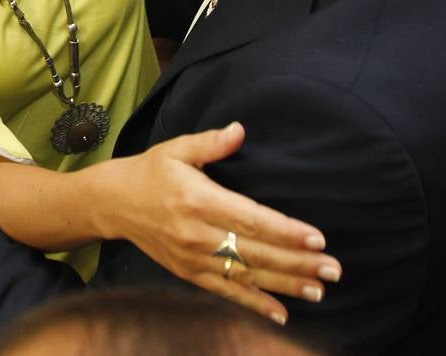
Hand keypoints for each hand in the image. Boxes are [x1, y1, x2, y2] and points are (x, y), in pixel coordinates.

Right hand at [97, 122, 338, 324]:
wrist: (111, 204)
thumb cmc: (149, 171)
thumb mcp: (175, 149)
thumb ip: (209, 143)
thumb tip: (239, 130)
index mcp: (197, 199)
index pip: (249, 219)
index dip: (284, 231)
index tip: (316, 238)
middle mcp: (196, 233)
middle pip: (254, 252)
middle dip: (297, 262)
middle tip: (333, 269)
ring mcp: (192, 258)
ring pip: (245, 275)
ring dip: (284, 285)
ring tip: (319, 291)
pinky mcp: (188, 273)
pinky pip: (225, 292)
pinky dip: (253, 304)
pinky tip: (282, 314)